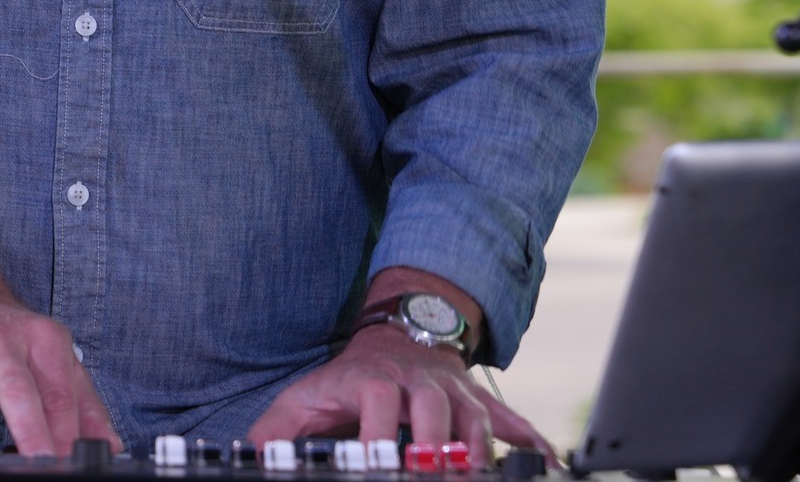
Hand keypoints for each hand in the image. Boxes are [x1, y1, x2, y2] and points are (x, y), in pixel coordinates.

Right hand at [0, 212, 118, 458]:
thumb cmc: (8, 336)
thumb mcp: (52, 354)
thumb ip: (83, 401)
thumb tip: (108, 444)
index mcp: (40, 338)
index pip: (59, 390)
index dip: (67, 431)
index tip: (72, 462)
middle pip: (16, 389)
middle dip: (29, 430)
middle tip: (41, 463)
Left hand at [246, 325, 556, 466]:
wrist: (398, 333)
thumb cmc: (350, 376)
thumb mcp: (309, 395)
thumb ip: (279, 428)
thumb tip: (251, 456)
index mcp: (374, 380)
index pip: (378, 400)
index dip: (379, 432)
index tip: (377, 460)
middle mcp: (420, 384)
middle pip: (434, 411)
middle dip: (435, 446)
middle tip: (433, 473)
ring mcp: (455, 394)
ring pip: (475, 420)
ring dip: (479, 451)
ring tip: (479, 478)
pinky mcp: (481, 402)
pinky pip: (512, 420)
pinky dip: (531, 441)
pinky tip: (548, 465)